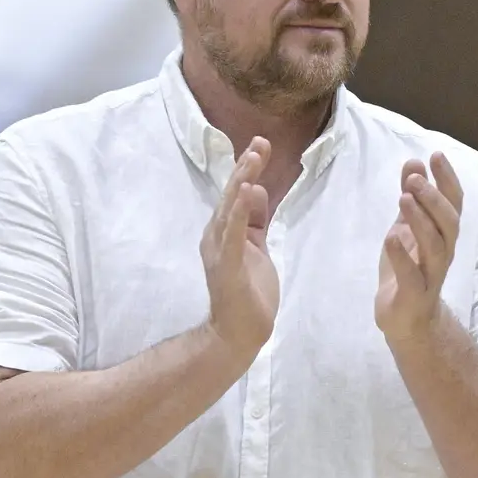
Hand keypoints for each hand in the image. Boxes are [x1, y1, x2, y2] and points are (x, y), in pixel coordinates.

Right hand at [201, 137, 279, 359]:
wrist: (240, 333)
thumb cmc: (248, 292)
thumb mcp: (256, 247)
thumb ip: (255, 220)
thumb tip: (257, 189)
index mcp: (223, 232)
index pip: (236, 194)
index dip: (247, 169)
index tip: (261, 145)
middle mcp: (216, 237)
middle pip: (231, 196)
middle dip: (245, 168)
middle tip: (260, 144)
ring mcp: (220, 251)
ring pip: (230, 209)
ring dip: (241, 183)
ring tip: (253, 159)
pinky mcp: (228, 266)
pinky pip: (234, 235)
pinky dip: (239, 212)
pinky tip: (247, 192)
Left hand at [376, 152, 464, 341]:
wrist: (406, 319)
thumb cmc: (408, 268)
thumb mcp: (406, 228)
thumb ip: (411, 198)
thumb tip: (414, 163)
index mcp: (443, 235)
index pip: (454, 204)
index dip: (448, 180)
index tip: (436, 155)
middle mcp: (443, 253)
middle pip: (449, 223)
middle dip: (434, 198)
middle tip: (415, 179)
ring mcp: (431, 275)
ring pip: (435, 246)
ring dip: (421, 221)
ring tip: (404, 199)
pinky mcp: (414, 295)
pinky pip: (412, 276)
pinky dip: (402, 256)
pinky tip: (391, 238)